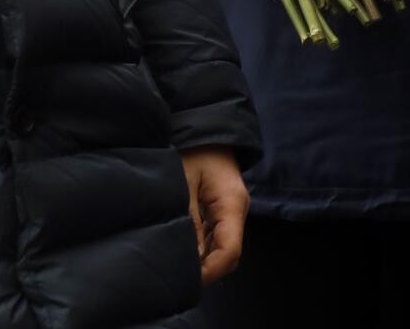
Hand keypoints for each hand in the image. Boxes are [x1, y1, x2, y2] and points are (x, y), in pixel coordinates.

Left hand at [181, 146, 248, 283]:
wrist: (204, 127)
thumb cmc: (191, 150)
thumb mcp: (183, 184)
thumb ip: (189, 222)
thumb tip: (192, 260)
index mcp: (232, 203)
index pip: (230, 251)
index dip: (209, 272)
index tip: (183, 282)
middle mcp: (237, 210)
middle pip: (228, 254)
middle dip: (205, 270)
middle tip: (173, 277)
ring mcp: (230, 210)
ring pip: (222, 247)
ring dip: (202, 259)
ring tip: (173, 263)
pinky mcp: (220, 208)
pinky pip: (216, 237)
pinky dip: (201, 248)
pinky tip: (180, 248)